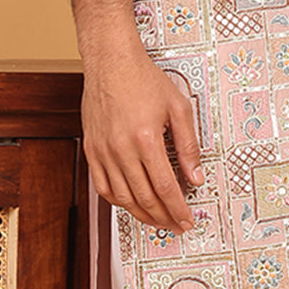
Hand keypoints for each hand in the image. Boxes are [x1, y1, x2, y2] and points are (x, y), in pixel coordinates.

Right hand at [81, 46, 203, 232]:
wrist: (111, 62)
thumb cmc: (144, 80)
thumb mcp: (178, 107)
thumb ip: (189, 145)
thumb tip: (196, 176)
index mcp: (145, 138)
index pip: (165, 186)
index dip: (178, 208)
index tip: (187, 220)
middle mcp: (121, 149)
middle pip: (144, 198)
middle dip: (163, 217)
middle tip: (176, 225)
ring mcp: (103, 152)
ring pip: (122, 198)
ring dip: (141, 215)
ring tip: (157, 220)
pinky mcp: (91, 150)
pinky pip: (102, 187)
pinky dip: (118, 201)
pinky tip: (131, 204)